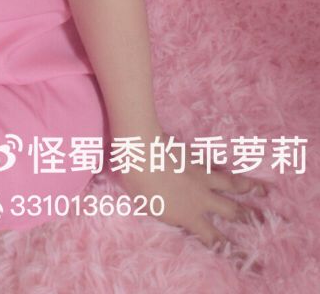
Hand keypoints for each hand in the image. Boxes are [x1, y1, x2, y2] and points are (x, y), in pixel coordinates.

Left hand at [114, 127, 273, 271]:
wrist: (141, 149)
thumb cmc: (139, 183)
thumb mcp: (151, 209)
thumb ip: (170, 216)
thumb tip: (180, 217)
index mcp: (190, 215)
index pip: (217, 240)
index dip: (237, 253)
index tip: (257, 264)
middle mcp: (202, 197)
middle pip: (233, 211)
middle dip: (254, 218)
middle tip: (273, 222)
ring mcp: (202, 175)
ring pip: (232, 183)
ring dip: (251, 188)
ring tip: (267, 190)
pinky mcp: (196, 157)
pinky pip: (215, 164)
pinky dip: (226, 167)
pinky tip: (232, 167)